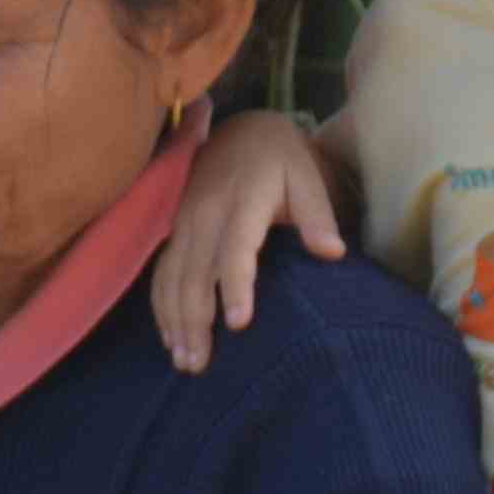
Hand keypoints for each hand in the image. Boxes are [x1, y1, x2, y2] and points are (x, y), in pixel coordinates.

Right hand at [149, 110, 342, 377]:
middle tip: (199, 364)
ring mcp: (184, 221)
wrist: (241, 130)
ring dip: (174, 320)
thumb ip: (318, 215)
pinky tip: (169, 336)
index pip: (236, 248)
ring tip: (184, 360)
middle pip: (195, 272)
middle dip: (194, 320)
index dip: (235, 285)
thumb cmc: (281, 160)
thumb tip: (332, 253)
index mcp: (244, 200)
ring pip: (172, 277)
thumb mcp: (307, 177)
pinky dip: (161, 305)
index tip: (238, 323)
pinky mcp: (172, 229)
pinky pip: (161, 271)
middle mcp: (206, 212)